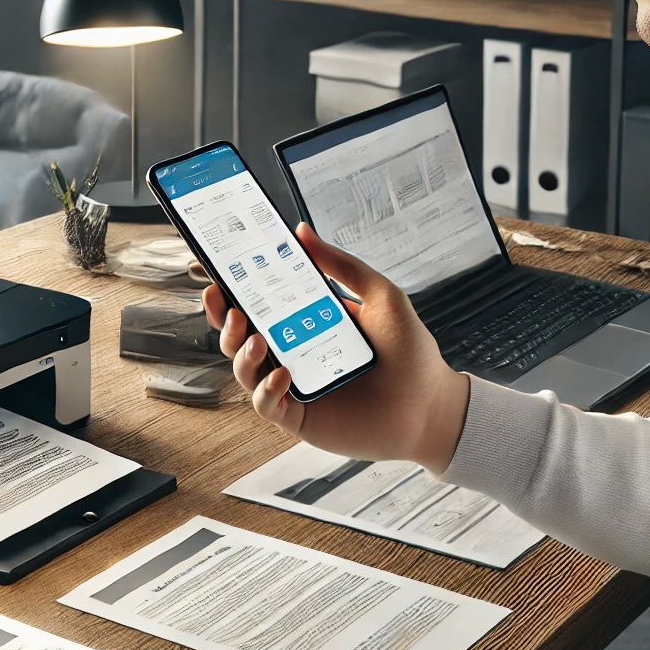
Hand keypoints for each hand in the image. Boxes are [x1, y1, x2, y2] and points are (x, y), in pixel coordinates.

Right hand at [201, 223, 469, 472]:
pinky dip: (266, 390)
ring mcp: (293, 387)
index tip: (218, 276)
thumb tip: (302, 232)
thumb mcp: (380, 296)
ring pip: (245, 371)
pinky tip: (283, 375)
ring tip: (256, 340)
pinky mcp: (299, 418)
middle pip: (240, 338)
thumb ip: (341, 265)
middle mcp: (293, 354)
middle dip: (225, 322)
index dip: (231, 294)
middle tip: (229, 307)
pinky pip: (267, 405)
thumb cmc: (409, 353)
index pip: (258, 306)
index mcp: (304, 324)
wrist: (431, 405)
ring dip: (241, 354)